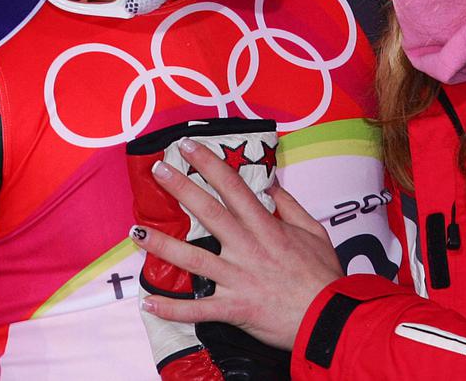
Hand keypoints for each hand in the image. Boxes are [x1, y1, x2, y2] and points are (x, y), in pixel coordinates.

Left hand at [132, 137, 344, 350]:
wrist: (329, 318)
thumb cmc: (323, 275)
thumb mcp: (314, 232)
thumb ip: (290, 207)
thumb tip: (270, 185)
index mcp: (267, 228)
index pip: (233, 187)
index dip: (209, 164)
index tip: (188, 147)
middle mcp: (248, 248)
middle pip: (209, 212)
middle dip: (181, 188)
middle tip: (158, 170)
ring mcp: (237, 278)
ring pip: (193, 259)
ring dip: (163, 245)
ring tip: (137, 232)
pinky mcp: (233, 307)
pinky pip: (197, 309)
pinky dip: (171, 308)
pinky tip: (147, 301)